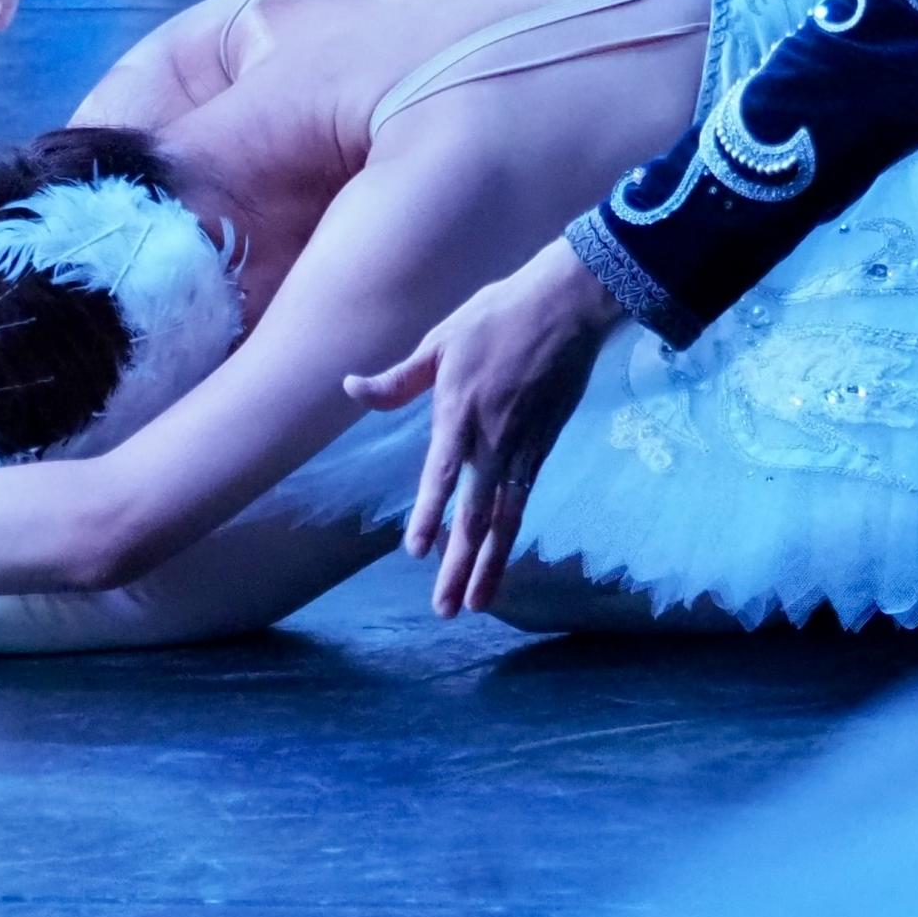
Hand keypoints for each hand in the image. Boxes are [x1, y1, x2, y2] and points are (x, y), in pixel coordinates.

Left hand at [346, 240, 623, 618]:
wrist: (567, 307)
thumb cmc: (497, 317)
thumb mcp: (440, 341)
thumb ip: (398, 380)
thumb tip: (350, 387)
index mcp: (458, 412)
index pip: (440, 476)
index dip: (429, 516)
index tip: (417, 552)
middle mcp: (491, 440)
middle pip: (476, 515)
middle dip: (459, 566)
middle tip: (445, 610)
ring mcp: (522, 447)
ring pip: (504, 519)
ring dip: (490, 565)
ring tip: (475, 604)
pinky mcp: (544, 447)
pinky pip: (525, 500)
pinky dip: (513, 533)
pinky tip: (503, 558)